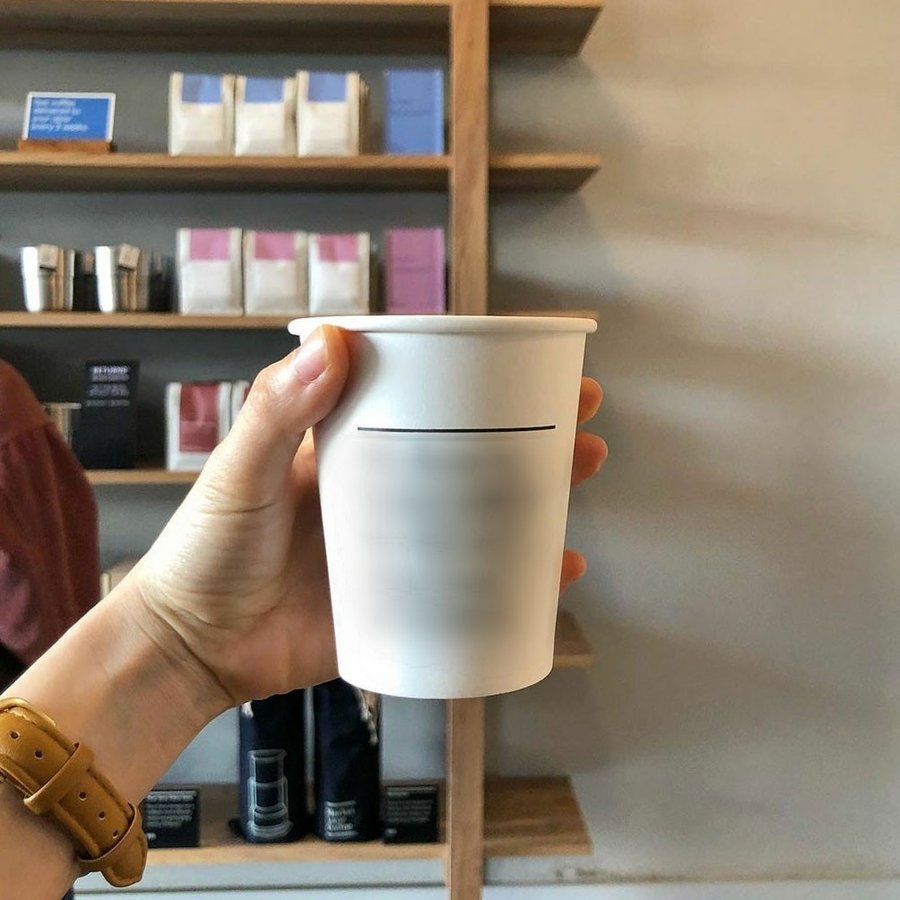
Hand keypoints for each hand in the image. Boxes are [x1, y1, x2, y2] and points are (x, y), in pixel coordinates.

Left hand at [133, 326, 607, 710]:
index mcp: (353, 451)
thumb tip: (332, 339)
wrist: (191, 649)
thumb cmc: (205, 550)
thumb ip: (277, 411)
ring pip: (482, 520)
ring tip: (577, 484)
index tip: (532, 365)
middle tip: (579, 431)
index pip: (428, 403)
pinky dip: (517, 583)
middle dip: (532, 440)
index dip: (482, 382)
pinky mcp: (403, 607)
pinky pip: (472, 591)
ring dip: (537, 502)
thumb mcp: (240, 472)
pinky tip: (555, 574)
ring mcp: (399, 553)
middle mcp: (386, 495)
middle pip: (472, 458)